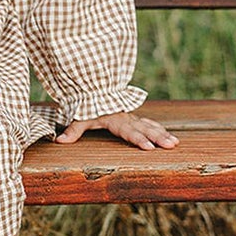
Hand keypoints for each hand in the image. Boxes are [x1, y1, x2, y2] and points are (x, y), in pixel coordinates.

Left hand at [56, 110, 178, 150]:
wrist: (92, 88)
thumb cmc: (86, 106)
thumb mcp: (79, 117)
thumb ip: (72, 130)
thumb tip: (59, 141)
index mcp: (114, 120)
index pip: (128, 132)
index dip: (139, 139)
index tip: (149, 147)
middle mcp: (126, 118)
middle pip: (144, 128)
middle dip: (158, 137)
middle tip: (171, 145)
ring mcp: (131, 117)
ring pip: (150, 125)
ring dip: (163, 133)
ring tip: (175, 143)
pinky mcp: (133, 117)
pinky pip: (148, 122)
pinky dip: (159, 128)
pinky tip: (170, 135)